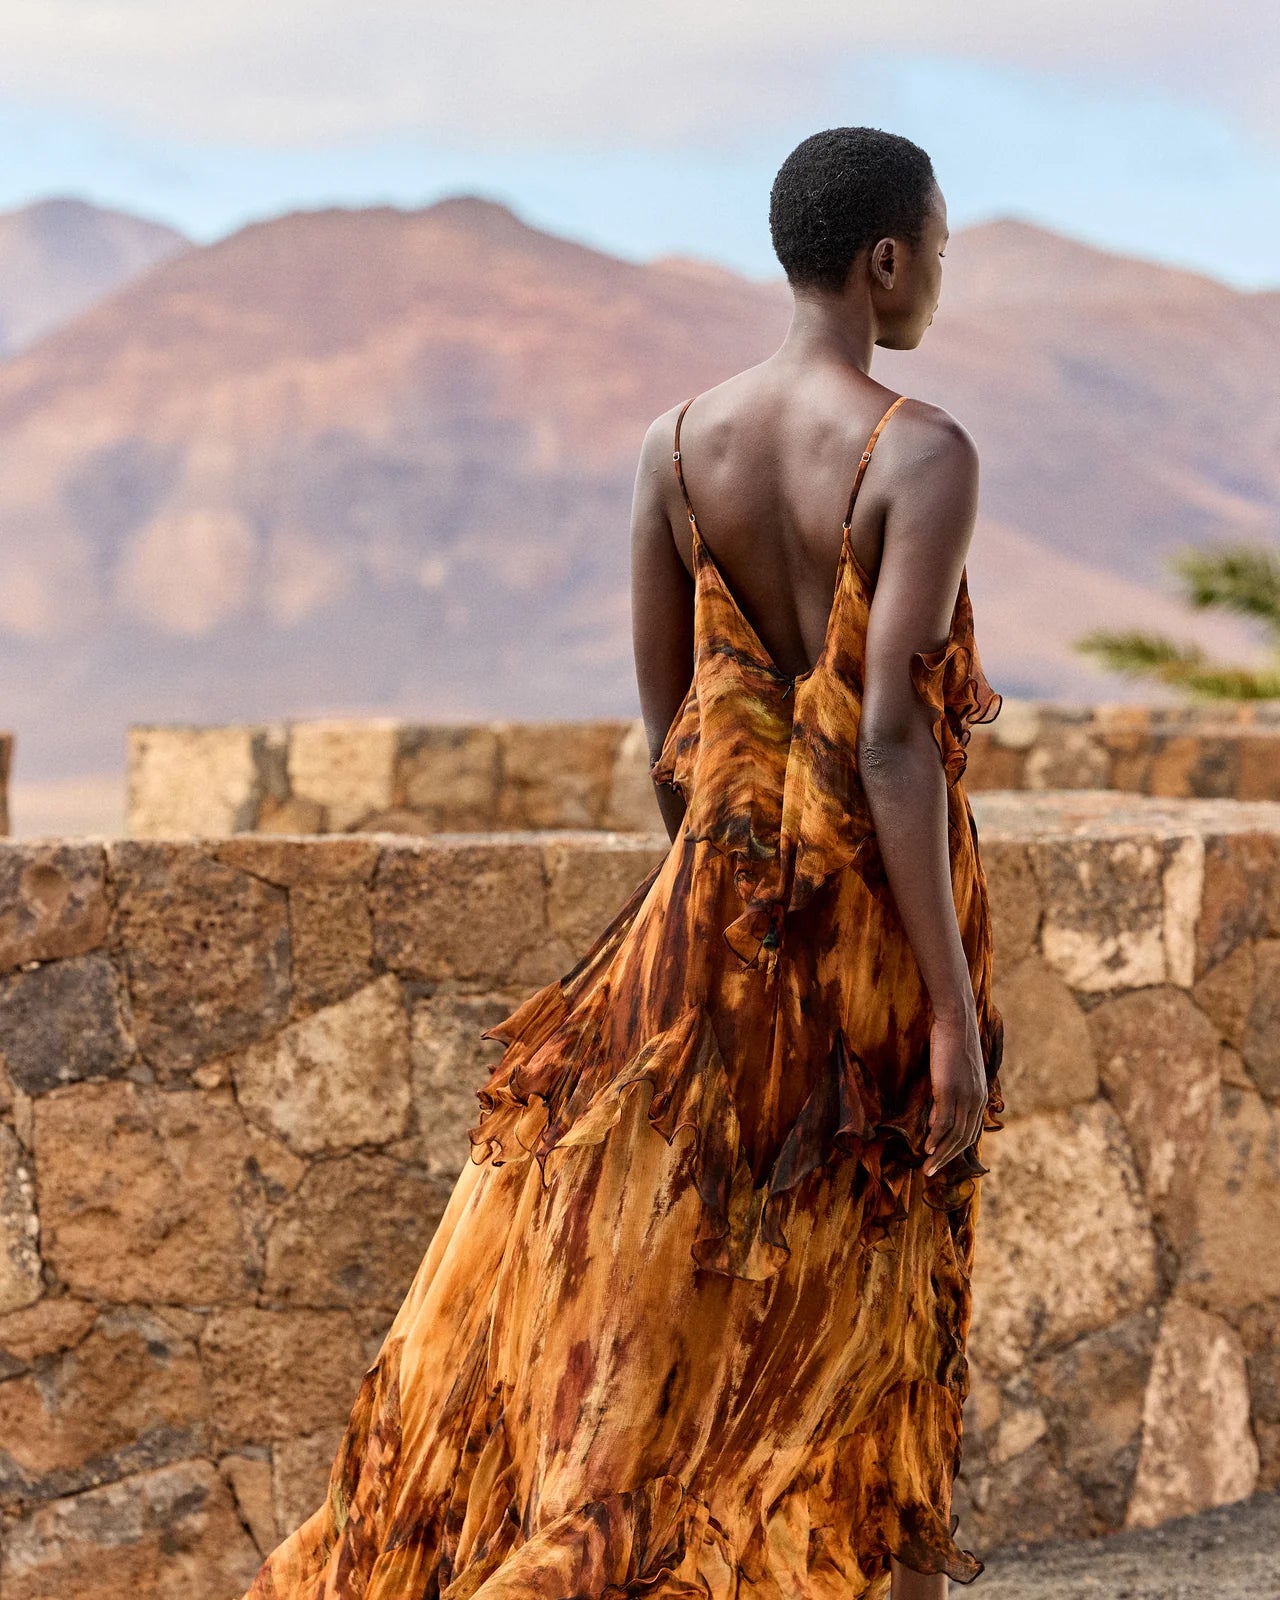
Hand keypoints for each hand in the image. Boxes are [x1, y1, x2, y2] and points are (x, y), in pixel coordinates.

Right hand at [923, 1007, 986, 1175]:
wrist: (957, 1022)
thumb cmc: (953, 1045)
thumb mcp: (954, 1076)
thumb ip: (947, 1100)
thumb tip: (935, 1123)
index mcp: (980, 1098)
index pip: (970, 1133)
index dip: (956, 1151)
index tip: (941, 1161)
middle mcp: (976, 1101)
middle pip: (963, 1140)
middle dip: (947, 1159)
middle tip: (931, 1173)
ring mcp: (964, 1096)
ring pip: (954, 1135)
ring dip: (939, 1154)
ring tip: (926, 1167)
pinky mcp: (949, 1089)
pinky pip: (943, 1121)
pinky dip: (935, 1137)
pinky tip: (926, 1147)